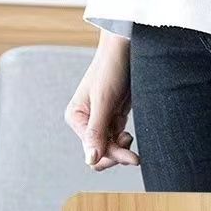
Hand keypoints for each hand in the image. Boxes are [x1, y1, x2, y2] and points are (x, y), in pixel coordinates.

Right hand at [65, 31, 139, 171]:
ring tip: (129, 136)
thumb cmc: (112, 69)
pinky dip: (124, 141)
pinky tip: (129, 134)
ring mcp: (100, 120)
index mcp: (76, 117)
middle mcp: (85, 121)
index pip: (92, 152)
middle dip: (116, 155)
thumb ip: (96, 132)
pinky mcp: (114, 118)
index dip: (111, 156)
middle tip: (134, 155)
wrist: (126, 51)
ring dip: (122, 148)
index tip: (132, 157)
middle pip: (100, 153)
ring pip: (110, 148)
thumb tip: (90, 160)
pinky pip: (117, 139)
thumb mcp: (104, 102)